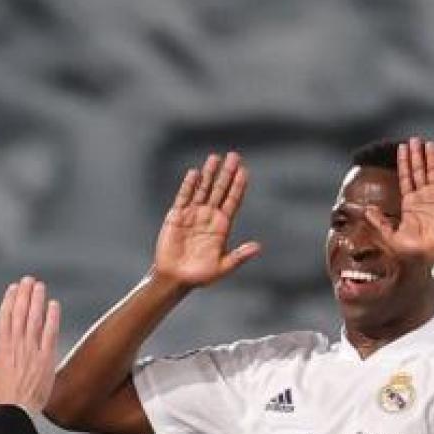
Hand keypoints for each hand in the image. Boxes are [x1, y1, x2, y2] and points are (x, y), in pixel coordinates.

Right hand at [0, 276, 61, 413]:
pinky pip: (50, 333)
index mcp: (0, 347)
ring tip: (40, 286)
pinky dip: (52, 318)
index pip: (5, 317)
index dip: (10, 300)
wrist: (16, 412)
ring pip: (35, 319)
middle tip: (28, 279)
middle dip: (24, 294)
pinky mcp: (46, 358)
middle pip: (20, 313)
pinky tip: (54, 305)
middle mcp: (16, 345)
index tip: (13, 288)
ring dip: (37, 300)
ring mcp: (32, 350)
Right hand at [154, 151, 259, 287]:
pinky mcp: (176, 216)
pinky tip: (194, 173)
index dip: (238, 186)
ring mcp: (193, 214)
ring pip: (203, 189)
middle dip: (227, 173)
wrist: (175, 278)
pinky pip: (183, 197)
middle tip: (234, 156)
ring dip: (209, 174)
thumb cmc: (200, 275)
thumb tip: (258, 247)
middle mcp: (209, 216)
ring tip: (215, 157)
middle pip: (220, 190)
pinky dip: (188, 185)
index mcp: (222, 226)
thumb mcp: (223, 267)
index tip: (244, 171)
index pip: (232, 201)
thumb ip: (239, 256)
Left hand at [366, 137, 433, 265]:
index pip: (407, 177)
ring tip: (427, 142)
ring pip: (433, 172)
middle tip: (414, 139)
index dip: (404, 163)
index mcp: (410, 203)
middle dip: (416, 155)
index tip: (402, 148)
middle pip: (420, 171)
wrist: (427, 256)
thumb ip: (379, 221)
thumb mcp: (389, 234)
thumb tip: (367, 209)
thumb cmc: (412, 248)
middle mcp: (424, 197)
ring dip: (430, 157)